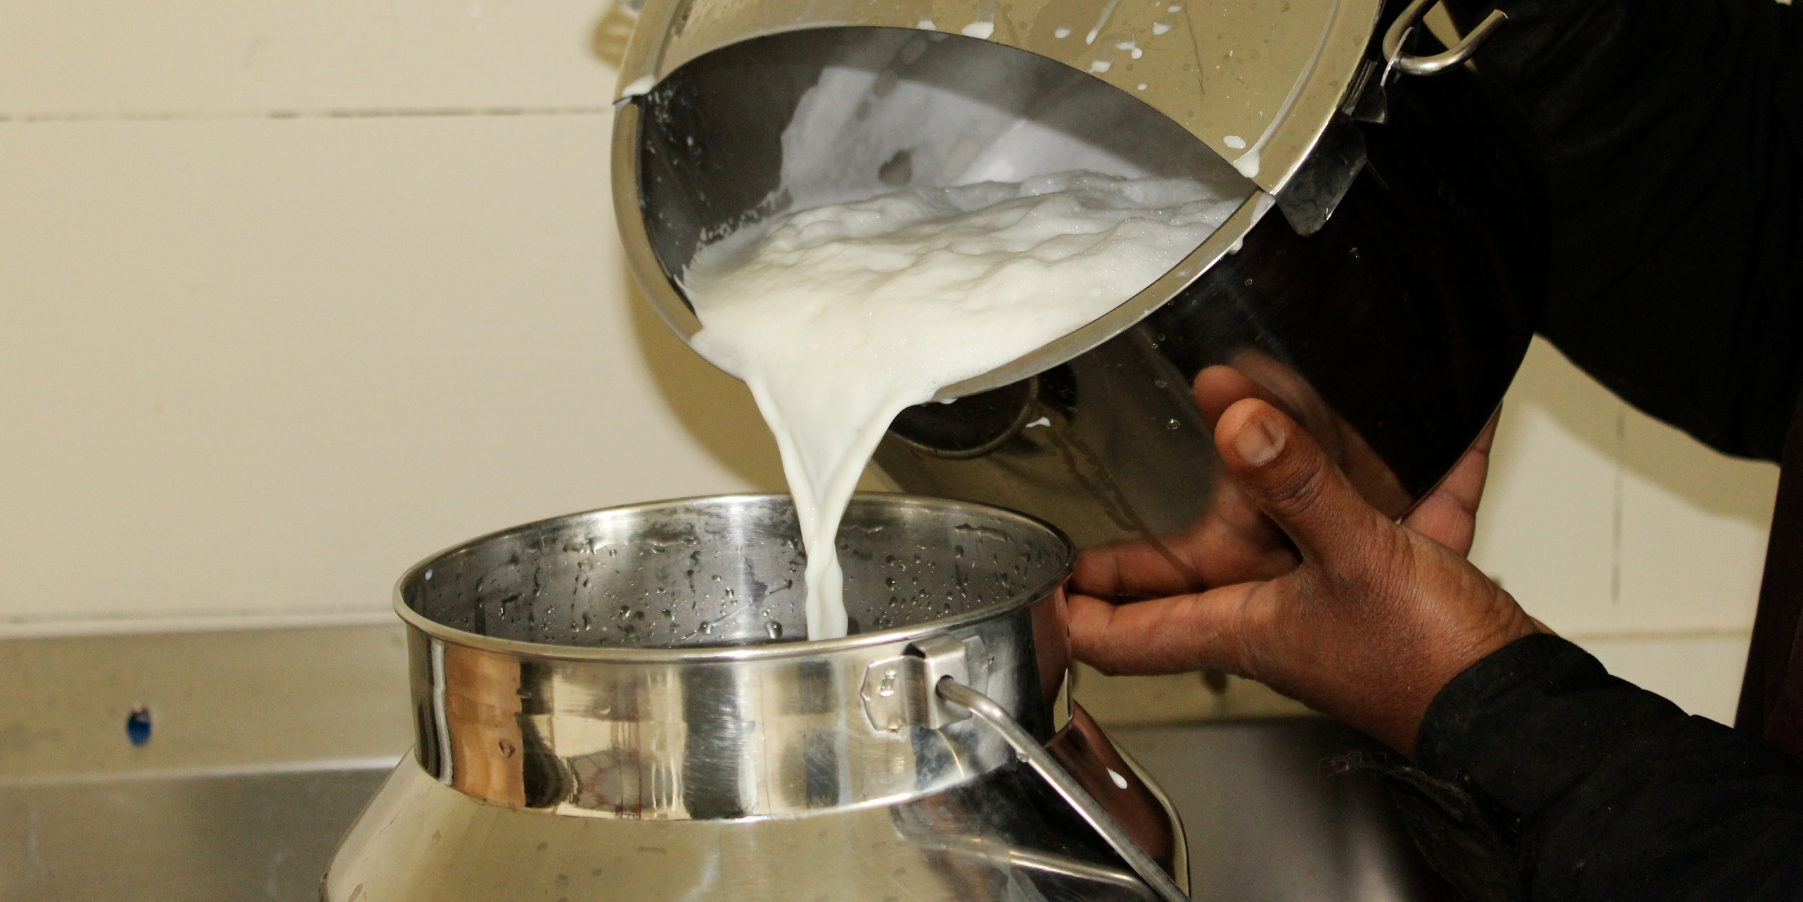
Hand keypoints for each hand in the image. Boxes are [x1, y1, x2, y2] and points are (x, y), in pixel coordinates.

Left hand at [1067, 394, 1540, 755]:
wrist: (1526, 711)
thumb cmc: (1435, 670)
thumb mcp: (1356, 561)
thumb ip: (1298, 486)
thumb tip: (1236, 421)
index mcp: (1244, 623)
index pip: (1128, 631)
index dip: (1076, 610)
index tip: (1038, 581)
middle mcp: (1279, 612)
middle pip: (1200, 564)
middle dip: (1168, 516)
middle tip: (1120, 479)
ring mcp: (1337, 596)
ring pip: (1290, 521)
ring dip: (1280, 466)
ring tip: (1250, 405)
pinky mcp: (1399, 581)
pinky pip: (1395, 510)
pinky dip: (1412, 470)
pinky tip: (1438, 426)